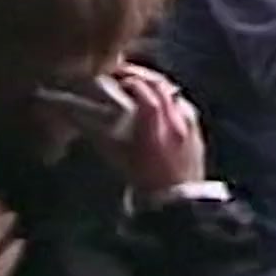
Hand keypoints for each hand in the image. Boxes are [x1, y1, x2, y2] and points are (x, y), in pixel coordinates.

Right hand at [94, 65, 204, 197]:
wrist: (181, 203)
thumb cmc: (145, 184)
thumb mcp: (120, 160)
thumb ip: (103, 135)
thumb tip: (78, 115)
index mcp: (155, 130)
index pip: (145, 91)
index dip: (129, 79)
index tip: (113, 75)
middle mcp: (175, 122)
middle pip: (160, 86)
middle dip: (140, 74)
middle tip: (122, 72)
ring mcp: (189, 124)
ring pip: (173, 91)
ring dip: (154, 82)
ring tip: (137, 82)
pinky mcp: (197, 129)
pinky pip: (182, 103)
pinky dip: (168, 96)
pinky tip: (158, 100)